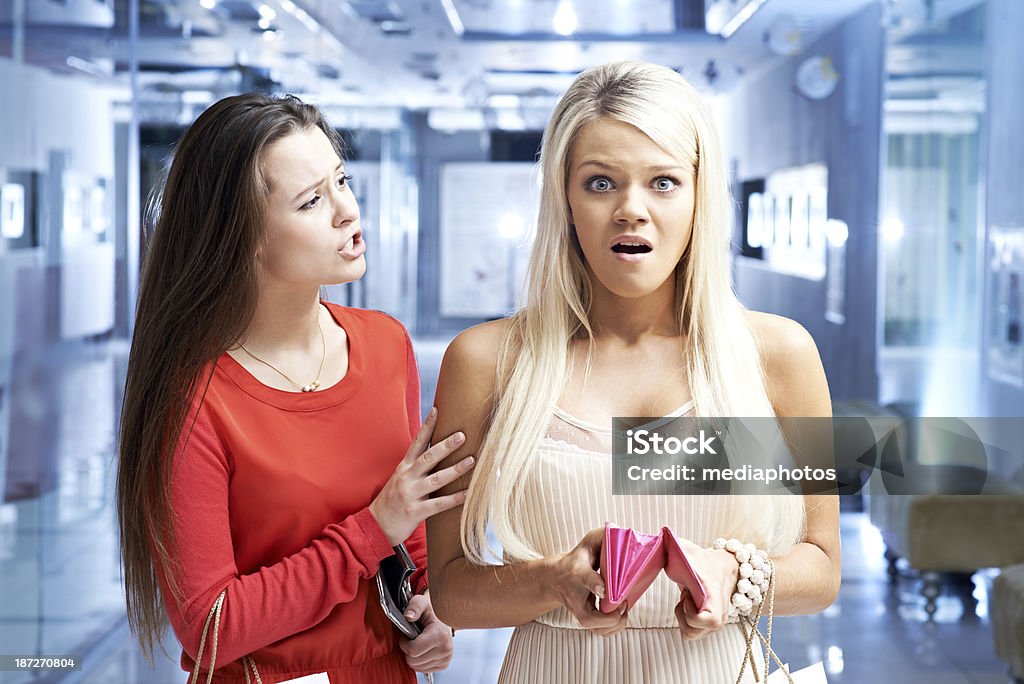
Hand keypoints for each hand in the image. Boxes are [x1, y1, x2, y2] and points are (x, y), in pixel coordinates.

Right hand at [370, 408, 475, 545]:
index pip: (417, 442)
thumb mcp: (401, 479)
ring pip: (436, 479)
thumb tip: (440, 453)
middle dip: (446, 446)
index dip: (427, 426)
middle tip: (462, 435)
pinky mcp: (415, 512)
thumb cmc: (393, 501)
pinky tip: (469, 493)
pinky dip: (455, 498)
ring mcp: (410, 494)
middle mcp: (406, 477)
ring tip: (472, 461)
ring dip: (455, 470)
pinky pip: (438, 504)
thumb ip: (418, 467)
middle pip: (428, 458)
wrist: (375, 526)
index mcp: (404, 467)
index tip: (437, 410)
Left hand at [398, 593, 453, 672]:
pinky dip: (419, 661)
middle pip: (413, 661)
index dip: (404, 643)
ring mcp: (446, 658)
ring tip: (418, 643)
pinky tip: (423, 650)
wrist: (443, 619)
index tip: (407, 635)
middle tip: (412, 639)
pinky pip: (422, 669)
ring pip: (417, 666)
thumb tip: (408, 616)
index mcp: (440, 634)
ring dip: (413, 656)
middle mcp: (445, 649)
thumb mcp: (420, 602)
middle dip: (408, 650)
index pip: (413, 650)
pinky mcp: (444, 664)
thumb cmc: (430, 612)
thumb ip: (414, 606)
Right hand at [550, 527, 628, 635]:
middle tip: (623, 600)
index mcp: (577, 574)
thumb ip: (601, 536)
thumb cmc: (576, 561)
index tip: (604, 590)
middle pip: (593, 618)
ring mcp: (580, 614)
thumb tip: (618, 531)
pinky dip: (616, 626)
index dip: (596, 585)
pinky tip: (620, 613)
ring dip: (617, 621)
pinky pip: (604, 632)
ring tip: (623, 607)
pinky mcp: (586, 622)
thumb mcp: (587, 544)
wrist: (557, 579)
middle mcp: (576, 599)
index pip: (587, 580)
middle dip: (615, 614)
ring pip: (600, 629)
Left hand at [672, 538, 739, 640]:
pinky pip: (692, 631)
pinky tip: (690, 602)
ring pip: (690, 634)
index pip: (709, 621)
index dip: (691, 613)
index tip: (687, 595)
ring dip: (684, 618)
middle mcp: (719, 615)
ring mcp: (716, 622)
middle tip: (686, 596)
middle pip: (692, 633)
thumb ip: (675, 546)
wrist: (725, 567)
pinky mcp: (710, 624)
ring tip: (688, 598)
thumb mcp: (689, 550)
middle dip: (683, 616)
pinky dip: (687, 619)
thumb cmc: (705, 560)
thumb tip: (660, 536)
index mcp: (716, 600)